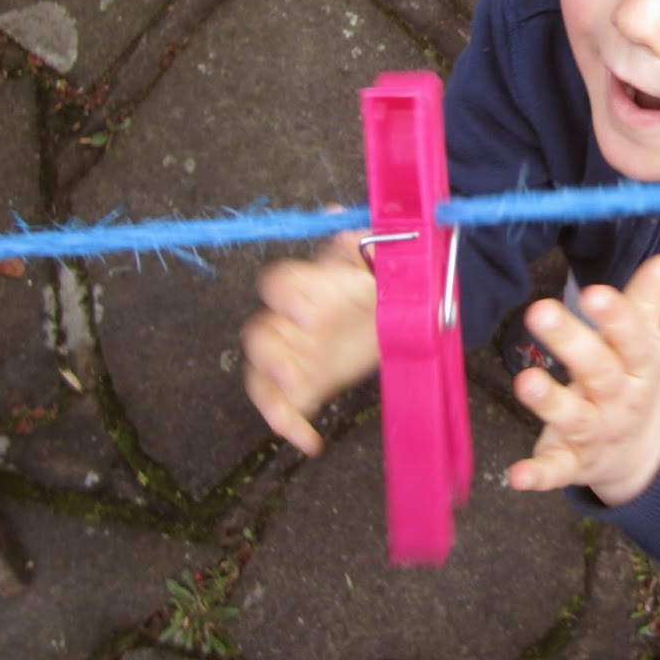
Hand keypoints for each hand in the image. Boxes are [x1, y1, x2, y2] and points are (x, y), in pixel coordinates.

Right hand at [241, 229, 379, 456]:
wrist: (400, 308)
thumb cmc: (384, 276)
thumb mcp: (380, 253)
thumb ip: (361, 241)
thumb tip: (336, 216)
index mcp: (309, 284)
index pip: (279, 284)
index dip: (286, 297)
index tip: (306, 313)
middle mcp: (292, 320)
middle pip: (258, 333)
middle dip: (270, 353)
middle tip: (295, 373)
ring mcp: (294, 354)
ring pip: (258, 374)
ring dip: (269, 392)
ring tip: (295, 402)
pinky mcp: (307, 384)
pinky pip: (283, 407)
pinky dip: (289, 426)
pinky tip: (311, 442)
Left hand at [508, 252, 659, 506]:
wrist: (644, 453)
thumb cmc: (634, 379)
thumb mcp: (647, 341)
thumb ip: (650, 299)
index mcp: (640, 364)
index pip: (632, 337)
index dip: (615, 315)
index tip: (593, 292)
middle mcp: (620, 398)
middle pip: (598, 370)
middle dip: (570, 342)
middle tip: (539, 311)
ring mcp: (596, 431)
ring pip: (573, 416)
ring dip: (549, 401)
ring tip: (524, 381)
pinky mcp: (573, 463)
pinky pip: (556, 469)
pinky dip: (538, 475)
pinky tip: (516, 476)